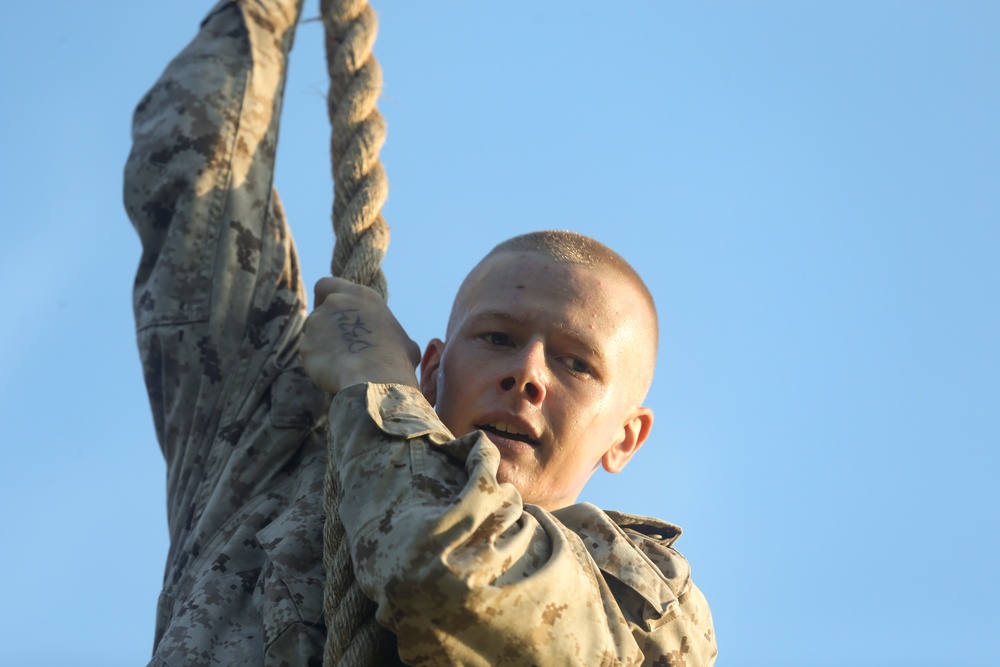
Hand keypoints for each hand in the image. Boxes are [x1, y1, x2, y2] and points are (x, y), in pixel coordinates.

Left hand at [301, 277, 420, 393]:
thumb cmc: (395, 361)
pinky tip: (334, 373)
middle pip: (319, 310)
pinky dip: (318, 362)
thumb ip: (392, 336)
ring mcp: (317, 322)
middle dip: (325, 326)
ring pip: (312, 333)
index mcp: (361, 295)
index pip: (327, 285)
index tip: (332, 312)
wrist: (375, 380)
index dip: (325, 298)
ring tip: (340, 363)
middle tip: (339, 344)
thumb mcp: (404, 342)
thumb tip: (402, 347)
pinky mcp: (306, 345)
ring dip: (321, 345)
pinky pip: (309, 353)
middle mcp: (336, 302)